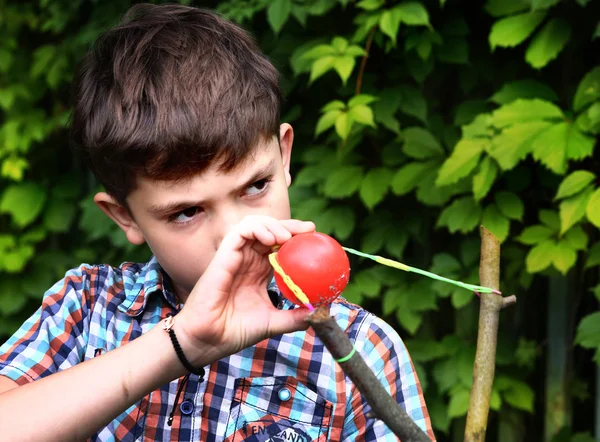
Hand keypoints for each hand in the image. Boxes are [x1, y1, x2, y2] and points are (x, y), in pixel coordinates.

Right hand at [175, 215, 315, 364]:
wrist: (208, 340)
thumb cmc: (234, 331)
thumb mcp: (272, 323)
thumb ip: (294, 318)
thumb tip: (320, 313)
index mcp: (258, 271)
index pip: (279, 245)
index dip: (296, 237)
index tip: (315, 237)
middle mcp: (247, 260)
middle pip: (270, 230)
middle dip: (290, 225)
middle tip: (309, 230)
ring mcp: (235, 256)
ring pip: (254, 225)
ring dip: (273, 225)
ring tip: (288, 237)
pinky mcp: (223, 255)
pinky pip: (239, 231)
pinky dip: (256, 229)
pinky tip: (271, 240)